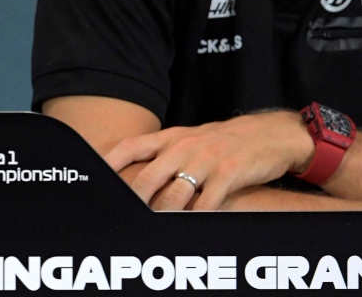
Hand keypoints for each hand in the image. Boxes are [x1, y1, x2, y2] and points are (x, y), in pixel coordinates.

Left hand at [105, 111, 314, 210]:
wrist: (268, 134)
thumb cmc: (223, 141)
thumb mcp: (189, 138)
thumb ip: (162, 151)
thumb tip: (133, 169)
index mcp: (170, 137)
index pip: (130, 147)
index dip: (109, 162)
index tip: (92, 178)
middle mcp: (183, 147)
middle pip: (146, 179)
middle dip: (133, 202)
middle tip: (124, 218)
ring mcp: (205, 161)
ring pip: (173, 197)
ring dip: (162, 216)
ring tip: (153, 228)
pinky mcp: (227, 175)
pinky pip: (205, 204)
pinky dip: (195, 219)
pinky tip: (189, 227)